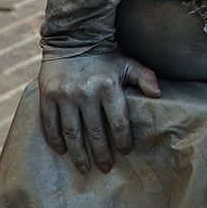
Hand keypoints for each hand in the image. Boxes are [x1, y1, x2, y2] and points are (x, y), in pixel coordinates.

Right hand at [38, 51, 160, 173]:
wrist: (73, 38)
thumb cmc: (104, 56)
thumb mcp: (126, 63)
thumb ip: (144, 77)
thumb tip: (158, 93)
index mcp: (108, 85)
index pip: (118, 121)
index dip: (123, 140)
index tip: (125, 152)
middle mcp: (86, 92)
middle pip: (95, 133)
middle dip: (101, 154)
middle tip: (105, 168)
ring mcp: (65, 95)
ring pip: (72, 133)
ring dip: (79, 155)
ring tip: (85, 168)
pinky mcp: (47, 96)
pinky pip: (50, 124)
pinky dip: (56, 140)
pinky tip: (62, 151)